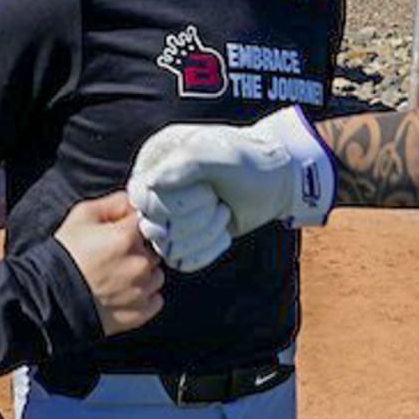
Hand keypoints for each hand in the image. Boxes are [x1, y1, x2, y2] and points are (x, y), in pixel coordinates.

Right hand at [52, 191, 164, 335]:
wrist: (48, 298)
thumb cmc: (64, 255)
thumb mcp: (82, 216)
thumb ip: (115, 203)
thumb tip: (135, 202)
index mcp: (127, 237)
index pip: (150, 222)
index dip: (138, 226)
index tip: (128, 232)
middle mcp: (139, 264)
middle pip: (154, 250)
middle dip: (140, 251)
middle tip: (116, 256)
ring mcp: (140, 291)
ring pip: (156, 276)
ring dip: (143, 275)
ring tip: (118, 277)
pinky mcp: (139, 314)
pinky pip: (154, 300)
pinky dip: (143, 297)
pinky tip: (123, 294)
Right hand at [128, 107, 334, 271]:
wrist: (275, 180)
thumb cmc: (248, 162)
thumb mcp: (220, 155)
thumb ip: (185, 164)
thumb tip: (149, 184)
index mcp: (156, 161)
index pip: (142, 198)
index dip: (176, 203)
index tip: (208, 190)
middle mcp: (155, 189)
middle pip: (153, 227)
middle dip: (195, 218)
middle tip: (217, 200)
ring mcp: (168, 216)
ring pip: (167, 248)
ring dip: (205, 233)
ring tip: (223, 212)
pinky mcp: (184, 239)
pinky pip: (182, 262)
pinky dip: (209, 250)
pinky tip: (224, 232)